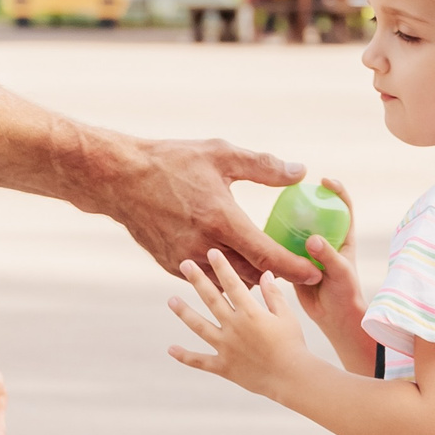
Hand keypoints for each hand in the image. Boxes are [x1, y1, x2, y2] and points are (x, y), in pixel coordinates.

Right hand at [103, 137, 319, 284]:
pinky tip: (235, 263)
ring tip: (270, 271)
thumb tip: (299, 171)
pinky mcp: (170, 264)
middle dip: (277, 278)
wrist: (119, 178)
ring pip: (228, 280)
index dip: (295, 268)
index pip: (267, 255)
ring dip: (250, 278)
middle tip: (299, 273)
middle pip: (252, 275)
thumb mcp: (220, 154)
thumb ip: (263, 166)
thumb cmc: (171, 161)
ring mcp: (184, 258)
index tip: (315, 274)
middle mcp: (203, 245)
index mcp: (220, 220)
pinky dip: (224, 274)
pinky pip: (206, 276)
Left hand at [167, 249, 316, 398]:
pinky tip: (171, 349)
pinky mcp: (223, 366)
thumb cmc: (293, 345)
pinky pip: (200, 361)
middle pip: (212, 299)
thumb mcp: (286, 316)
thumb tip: (265, 274)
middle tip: (184, 264)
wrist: (291, 378)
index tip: (211, 252)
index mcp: (250, 313)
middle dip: (197, 280)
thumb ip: (273, 294)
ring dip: (184, 313)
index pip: (233, 284)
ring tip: (171, 300)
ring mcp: (226, 347)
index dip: (222, 266)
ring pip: (199, 326)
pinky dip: (185, 356)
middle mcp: (234, 327)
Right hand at [291, 181, 371, 370]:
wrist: (333, 320)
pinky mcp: (293, 262)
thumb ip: (328, 256)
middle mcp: (324, 240)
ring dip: (286, 221)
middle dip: (304, 200)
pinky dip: (273, 242)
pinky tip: (262, 237)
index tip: (324, 181)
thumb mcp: (340, 273)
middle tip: (290, 193)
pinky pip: (281, 248)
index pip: (342, 207)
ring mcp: (307, 250)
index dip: (336, 191)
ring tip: (273, 213)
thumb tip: (312, 239)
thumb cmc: (345, 295)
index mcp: (342, 237)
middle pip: (314, 213)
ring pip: (295, 229)